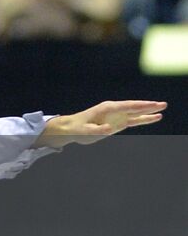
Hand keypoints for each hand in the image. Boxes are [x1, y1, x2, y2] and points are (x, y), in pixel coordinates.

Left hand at [35, 100, 166, 148]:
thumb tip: (109, 128)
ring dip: (148, 111)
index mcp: (106, 109)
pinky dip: (143, 119)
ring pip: (135, 113)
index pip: (126, 106)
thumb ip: (97, 129)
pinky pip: (133, 120)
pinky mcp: (117, 122)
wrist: (72, 128)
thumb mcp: (85, 131)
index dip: (140, 106)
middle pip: (134, 107)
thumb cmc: (78, 129)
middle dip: (148, 106)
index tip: (152, 105)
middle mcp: (113, 110)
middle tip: (163, 104)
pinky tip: (153, 118)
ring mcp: (116, 115)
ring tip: (162, 109)